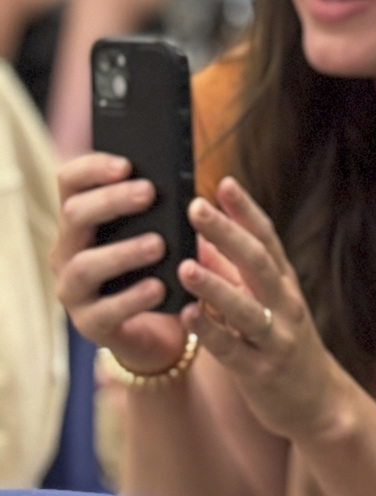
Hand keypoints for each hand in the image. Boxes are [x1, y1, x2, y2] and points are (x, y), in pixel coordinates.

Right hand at [51, 152, 189, 372]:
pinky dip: (134, 297)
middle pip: (75, 216)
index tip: (127, 163)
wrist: (168, 331)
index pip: (71, 183)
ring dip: (123, 251)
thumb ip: (166, 213)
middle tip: (149, 193)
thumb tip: (186, 187)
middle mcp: (69, 251)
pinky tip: (159, 287)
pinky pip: (106, 310)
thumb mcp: (168, 237)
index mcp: (83, 222)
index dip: (93, 168)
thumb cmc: (166, 272)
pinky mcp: (90, 325)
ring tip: (159, 245)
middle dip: (112, 201)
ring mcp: (74, 289)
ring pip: (86, 264)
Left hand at [178, 176, 349, 441]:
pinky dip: (211, 332)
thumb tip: (203, 236)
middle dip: (228, 234)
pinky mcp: (261, 371)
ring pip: (246, 308)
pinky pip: (232, 349)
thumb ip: (236, 273)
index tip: (223, 182)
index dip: (246, 211)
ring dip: (215, 286)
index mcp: (285, 286)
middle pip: (259, 264)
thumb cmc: (286, 349)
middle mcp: (286, 307)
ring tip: (185, 266)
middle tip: (197, 207)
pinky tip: (188, 317)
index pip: (268, 239)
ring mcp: (276, 340)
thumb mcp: (268, 306)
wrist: (320, 405)